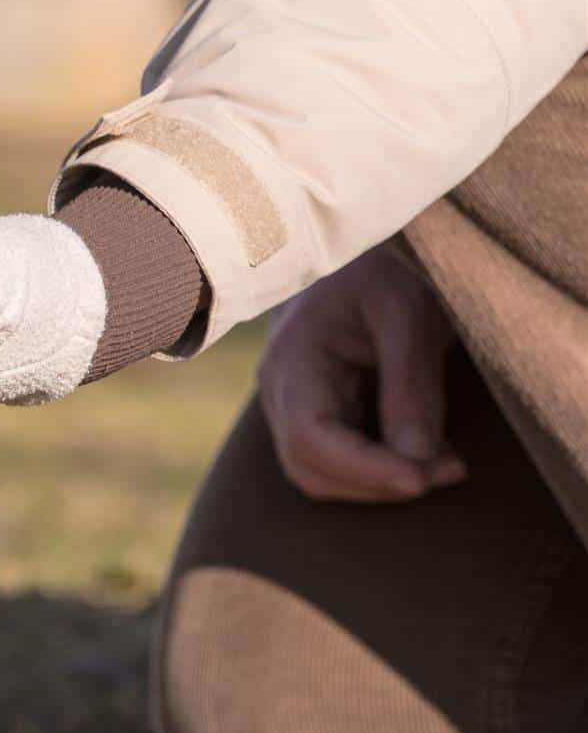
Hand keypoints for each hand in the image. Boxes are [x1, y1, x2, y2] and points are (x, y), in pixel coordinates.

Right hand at [258, 244, 465, 501]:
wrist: (370, 249)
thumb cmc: (389, 268)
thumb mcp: (411, 310)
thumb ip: (412, 382)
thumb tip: (416, 459)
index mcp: (294, 357)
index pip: (310, 437)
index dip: (362, 469)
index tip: (423, 479)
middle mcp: (281, 387)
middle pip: (308, 467)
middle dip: (375, 483)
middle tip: (450, 469)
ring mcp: (293, 402)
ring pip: (318, 473)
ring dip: (377, 484)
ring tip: (444, 464)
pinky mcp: (317, 410)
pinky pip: (333, 460)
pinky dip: (376, 471)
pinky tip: (423, 455)